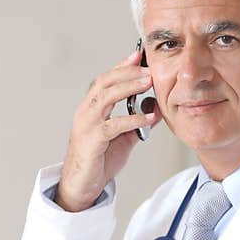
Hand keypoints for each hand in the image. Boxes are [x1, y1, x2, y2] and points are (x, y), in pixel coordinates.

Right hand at [55, 49, 161, 211]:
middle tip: (149, 68)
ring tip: (148, 82)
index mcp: (91, 108)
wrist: (82, 185)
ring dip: (129, 87)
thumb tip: (157, 108)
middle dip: (128, 72)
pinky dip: (133, 119)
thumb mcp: (124, 137)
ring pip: (106, 97)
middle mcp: (86, 111)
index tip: (138, 54)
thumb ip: (137, 122)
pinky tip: (148, 117)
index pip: (106, 80)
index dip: (122, 66)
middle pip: (105, 83)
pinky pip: (114, 125)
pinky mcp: (92, 140)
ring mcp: (87, 124)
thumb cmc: (99, 160)